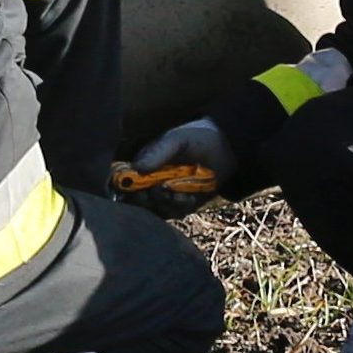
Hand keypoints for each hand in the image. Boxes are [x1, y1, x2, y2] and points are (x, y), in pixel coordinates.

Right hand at [115, 120, 235, 214]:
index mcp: (144, 164)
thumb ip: (158, 153)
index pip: (125, 180)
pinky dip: (180, 208)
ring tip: (181, 195)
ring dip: (167, 204)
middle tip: (162, 191)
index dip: (127, 188)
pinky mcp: (181, 204)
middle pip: (137, 199)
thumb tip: (136, 168)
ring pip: (156, 209)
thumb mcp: (177, 141)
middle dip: (148, 200)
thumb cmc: (197, 138)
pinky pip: (174, 213)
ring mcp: (166, 194)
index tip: (140, 190)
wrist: (227, 149)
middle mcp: (150, 181)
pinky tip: (190, 197)